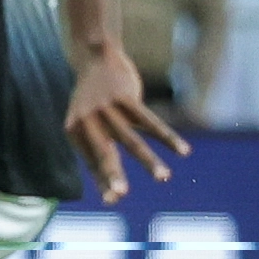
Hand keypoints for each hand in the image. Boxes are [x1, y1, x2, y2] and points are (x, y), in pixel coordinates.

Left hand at [63, 47, 181, 201]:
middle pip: (105, 153)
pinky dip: (167, 137)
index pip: (91, 162)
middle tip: (122, 196)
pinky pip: (150, 121)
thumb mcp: (88, 123)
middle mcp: (88, 121)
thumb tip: (111, 190)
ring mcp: (106, 107)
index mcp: (75, 131)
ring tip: (164, 178)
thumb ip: (97, 150)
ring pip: (132, 139)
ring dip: (149, 160)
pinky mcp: (125, 97)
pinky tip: (183, 151)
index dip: (102, 181)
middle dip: (114, 175)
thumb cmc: (93, 100)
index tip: (112, 201)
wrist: (94, 57)